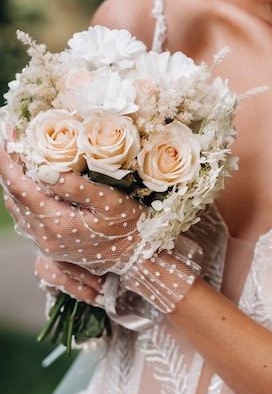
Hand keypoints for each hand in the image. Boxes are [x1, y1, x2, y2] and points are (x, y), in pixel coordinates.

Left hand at [1, 142, 226, 315]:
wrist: (136, 258)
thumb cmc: (128, 227)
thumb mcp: (109, 201)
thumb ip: (76, 187)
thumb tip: (44, 171)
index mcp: (57, 223)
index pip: (20, 187)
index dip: (8, 161)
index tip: (5, 135)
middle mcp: (45, 236)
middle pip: (14, 196)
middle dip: (8, 166)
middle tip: (10, 139)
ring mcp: (46, 243)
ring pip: (18, 207)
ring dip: (14, 181)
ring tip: (17, 155)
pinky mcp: (50, 245)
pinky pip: (27, 217)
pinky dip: (23, 195)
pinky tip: (30, 181)